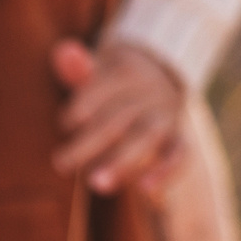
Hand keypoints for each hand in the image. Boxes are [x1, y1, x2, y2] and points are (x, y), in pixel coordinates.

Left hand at [51, 38, 186, 195]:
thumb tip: (63, 50)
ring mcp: (166, 115)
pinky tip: (146, 190)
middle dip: (89, 142)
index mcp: (127, 70)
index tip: (65, 124)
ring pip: (147, 136)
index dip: (82, 106)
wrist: (158, 79)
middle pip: (119, 117)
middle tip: (60, 164)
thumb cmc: (111, 84)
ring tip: (96, 185)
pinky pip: (180, 153)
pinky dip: (168, 171)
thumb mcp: (96, 71)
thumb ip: (78, 68)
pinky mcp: (177, 137)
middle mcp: (150, 91)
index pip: (102, 88)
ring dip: (122, 160)